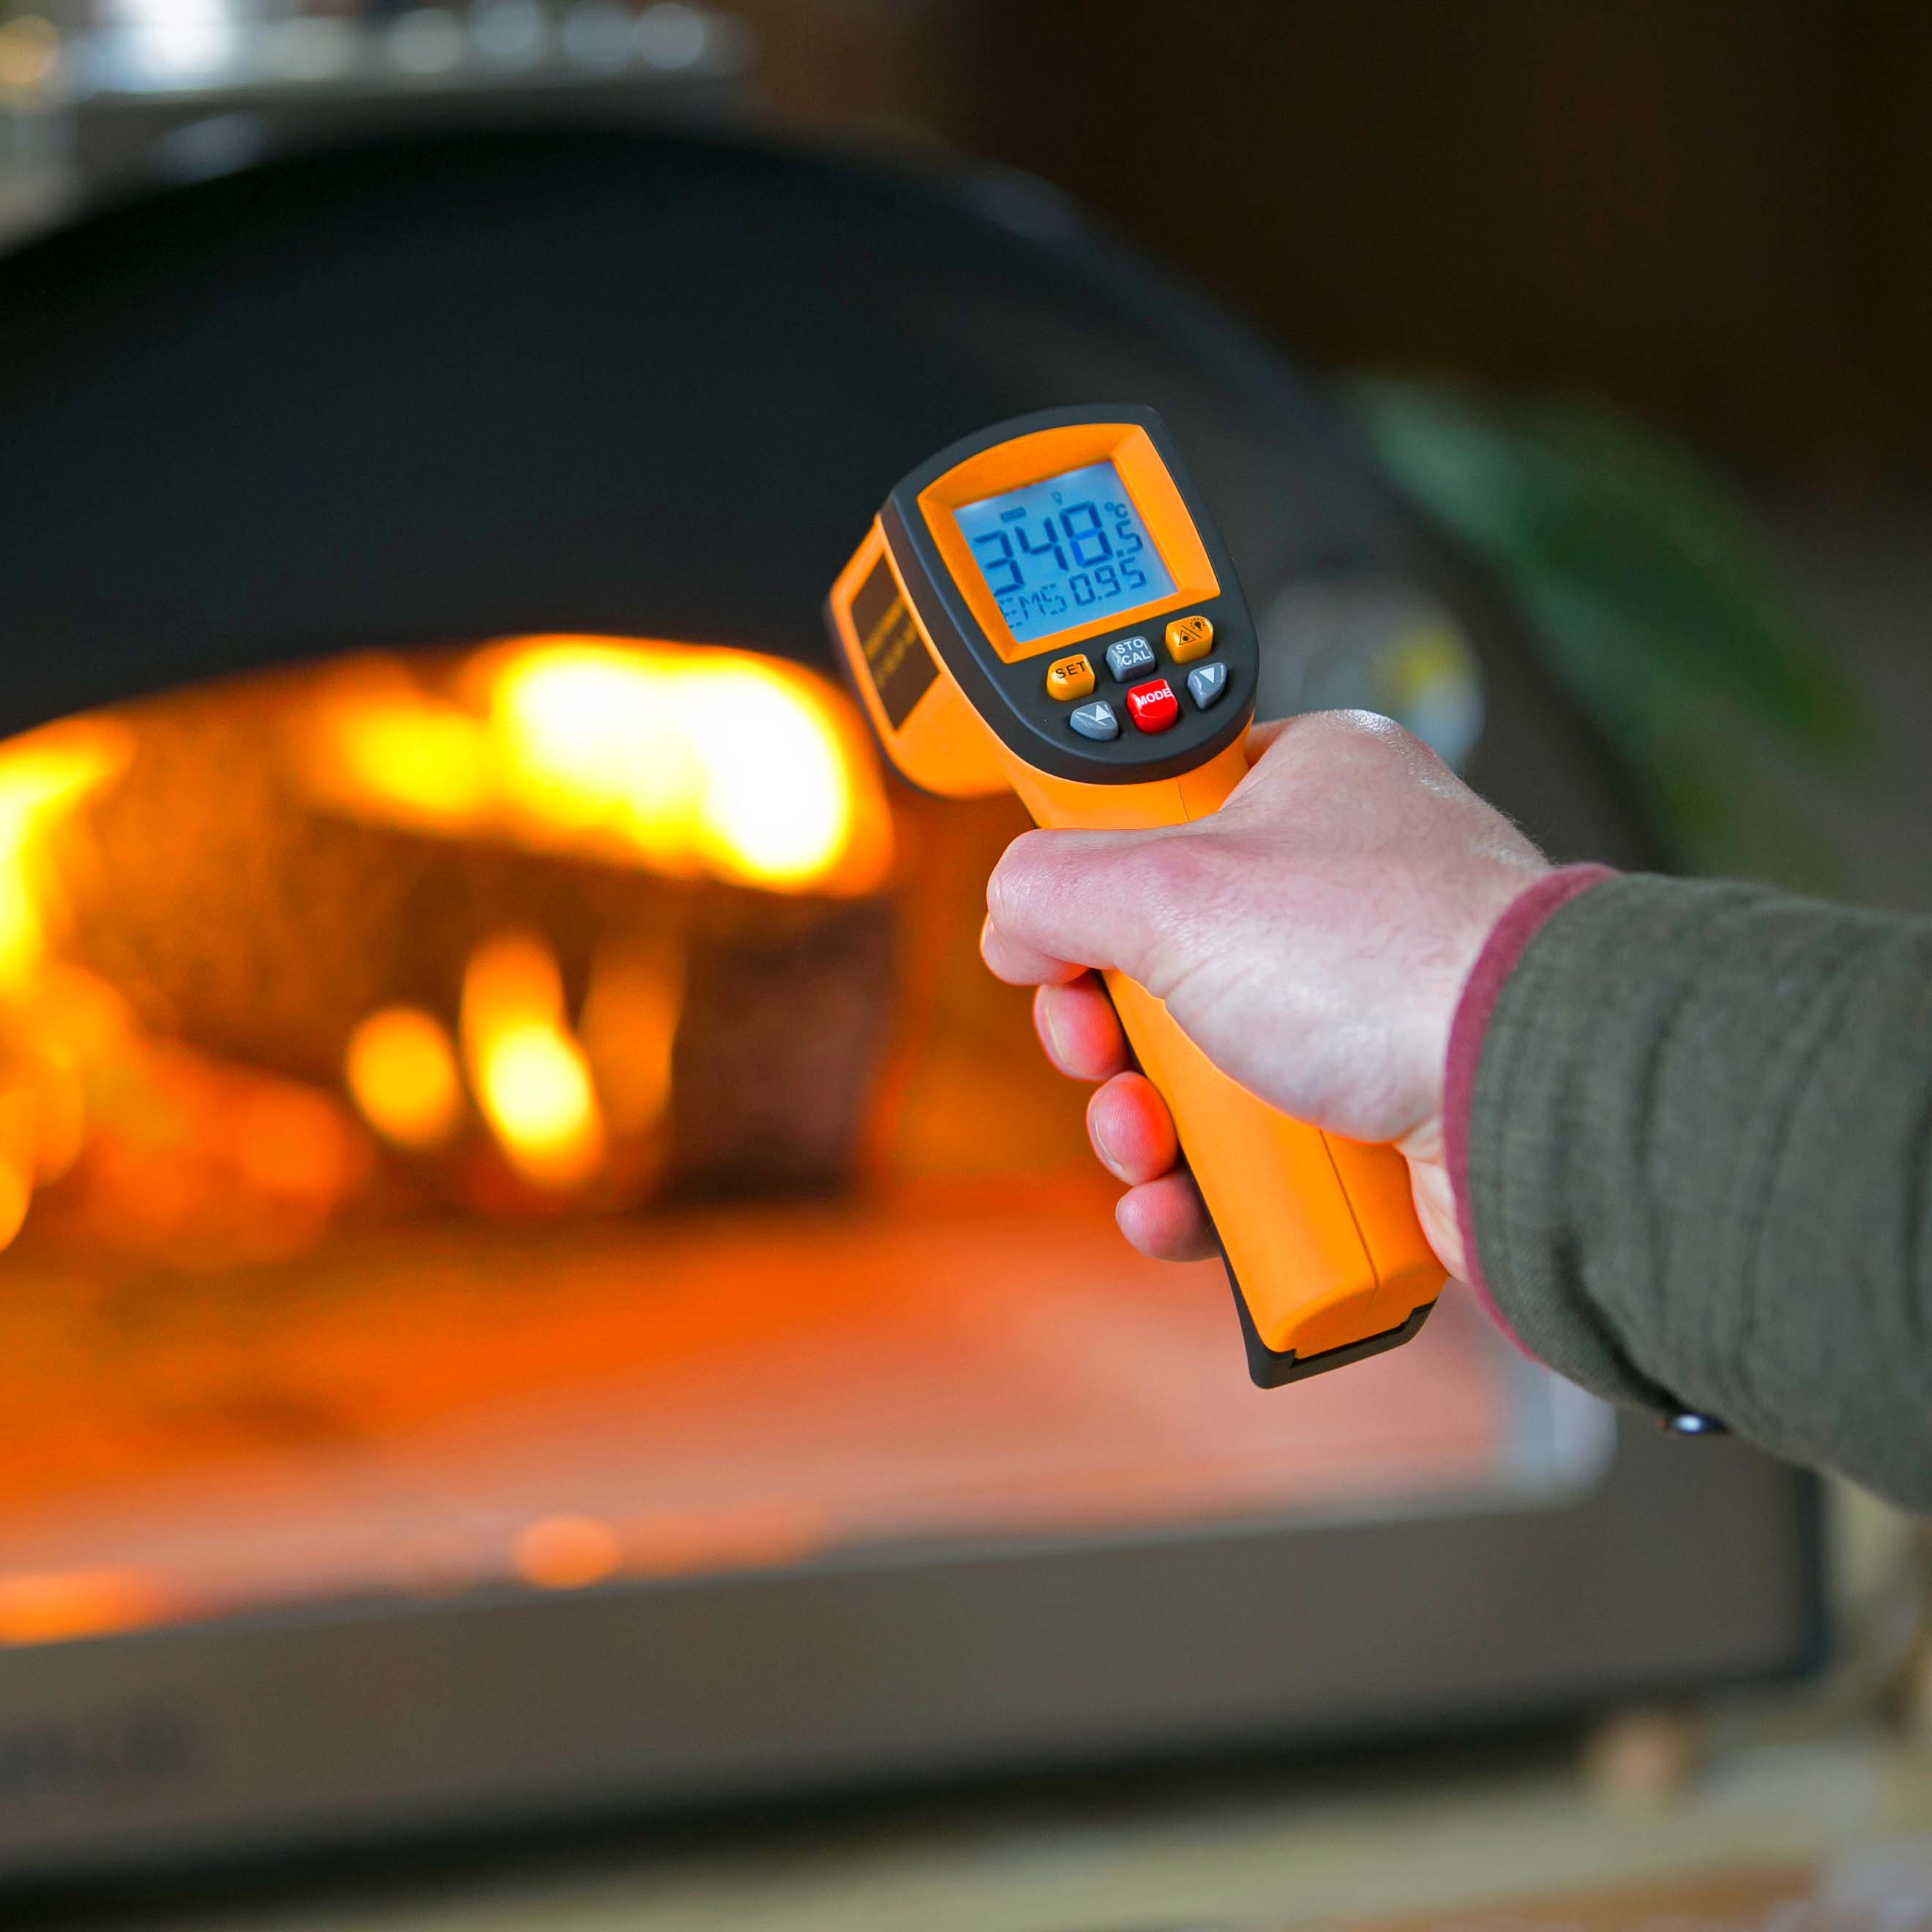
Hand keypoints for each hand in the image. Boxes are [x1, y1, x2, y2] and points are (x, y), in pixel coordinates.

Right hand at [980, 711, 1549, 1279]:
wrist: (1537, 1104)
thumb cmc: (1393, 966)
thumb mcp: (1174, 888)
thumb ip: (1058, 882)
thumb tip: (1014, 916)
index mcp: (1311, 787)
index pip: (1163, 809)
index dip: (1093, 880)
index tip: (1055, 936)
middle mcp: (1343, 892)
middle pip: (1164, 957)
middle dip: (1104, 1030)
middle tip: (1097, 1050)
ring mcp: (1366, 1009)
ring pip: (1202, 1068)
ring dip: (1140, 1122)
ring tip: (1142, 1146)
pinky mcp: (1381, 1115)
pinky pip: (1257, 1150)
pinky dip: (1203, 1187)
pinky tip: (1176, 1209)